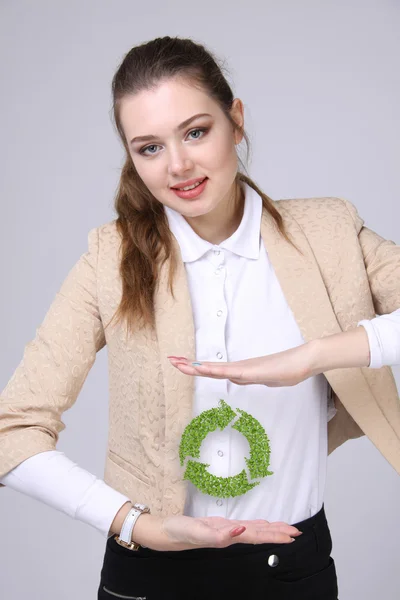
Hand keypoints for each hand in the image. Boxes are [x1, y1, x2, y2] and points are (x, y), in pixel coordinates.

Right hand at [132, 512, 302, 550]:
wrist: (162, 532)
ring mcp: (224, 530)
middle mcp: (229, 535)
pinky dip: (253, 524)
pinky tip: (258, 525)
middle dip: (277, 533)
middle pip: (258, 534)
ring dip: (268, 529)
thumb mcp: (196, 533)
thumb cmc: (177, 532)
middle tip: (296, 532)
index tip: (291, 536)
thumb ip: (217, 535)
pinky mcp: (217, 525)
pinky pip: (241, 525)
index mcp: (227, 537)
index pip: (256, 536)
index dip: (274, 535)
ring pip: (251, 529)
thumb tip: (241, 531)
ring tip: (284, 529)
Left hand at [168, 342, 315, 386]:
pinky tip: (204, 369)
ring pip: (216, 369)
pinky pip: (230, 372)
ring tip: (179, 364)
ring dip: (196, 368)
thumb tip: (242, 378)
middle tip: (171, 360)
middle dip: (189, 365)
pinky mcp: (252, 371)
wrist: (304, 360)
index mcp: (241, 371)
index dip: (197, 368)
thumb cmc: (289, 368)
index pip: (214, 370)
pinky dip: (215, 371)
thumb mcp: (266, 379)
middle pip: (209, 368)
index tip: (182, 364)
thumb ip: (253, 378)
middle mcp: (239, 368)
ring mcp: (245, 369)